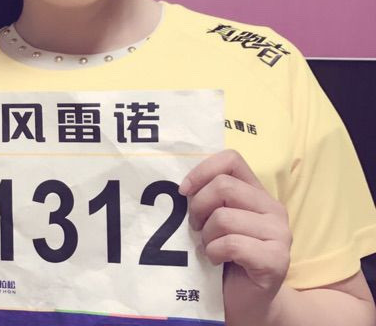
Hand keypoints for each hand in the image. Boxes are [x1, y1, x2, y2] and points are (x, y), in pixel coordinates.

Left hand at [179, 149, 291, 319]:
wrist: (246, 303)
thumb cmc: (225, 258)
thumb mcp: (214, 220)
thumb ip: (209, 197)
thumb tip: (184, 186)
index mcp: (257, 192)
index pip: (231, 159)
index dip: (202, 171)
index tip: (184, 191)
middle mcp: (273, 208)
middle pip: (223, 186)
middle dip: (199, 207)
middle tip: (195, 228)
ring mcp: (280, 234)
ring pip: (224, 217)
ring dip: (207, 236)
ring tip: (210, 248)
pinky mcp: (277, 260)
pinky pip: (232, 244)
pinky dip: (215, 252)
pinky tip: (217, 261)